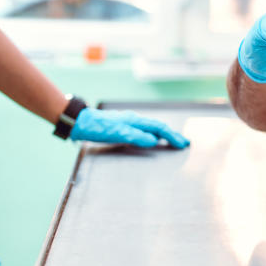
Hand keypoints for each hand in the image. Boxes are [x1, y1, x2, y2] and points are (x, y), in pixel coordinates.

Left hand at [70, 108, 189, 147]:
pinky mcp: (124, 127)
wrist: (81, 122)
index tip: (182, 145)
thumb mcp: (116, 133)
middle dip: (172, 135)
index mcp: (136, 121)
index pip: (159, 128)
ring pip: (152, 128)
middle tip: (184, 143)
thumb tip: (154, 141)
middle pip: (158, 127)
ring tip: (174, 141)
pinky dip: (154, 135)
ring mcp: (129, 123)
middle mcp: (135, 120)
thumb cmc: (97, 128)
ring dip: (164, 135)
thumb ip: (135, 136)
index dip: (172, 136)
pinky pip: (145, 131)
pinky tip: (153, 140)